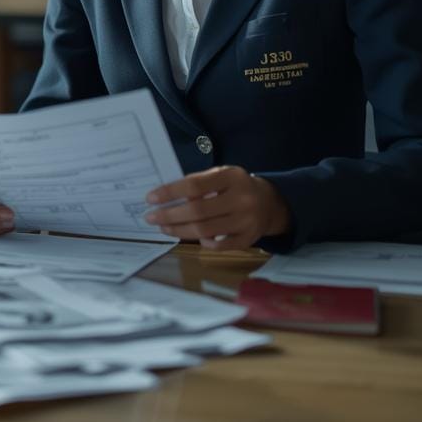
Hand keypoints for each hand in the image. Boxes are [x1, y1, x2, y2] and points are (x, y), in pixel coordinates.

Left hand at [144, 166, 290, 248]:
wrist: (270, 203)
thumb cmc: (236, 187)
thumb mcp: (221, 176)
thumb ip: (199, 183)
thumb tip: (166, 197)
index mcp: (232, 177)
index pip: (194, 185)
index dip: (170, 192)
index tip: (151, 198)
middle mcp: (241, 199)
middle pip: (198, 211)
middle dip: (169, 215)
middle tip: (150, 217)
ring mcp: (247, 221)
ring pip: (205, 231)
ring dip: (179, 230)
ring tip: (163, 227)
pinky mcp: (249, 239)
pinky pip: (219, 246)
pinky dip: (202, 243)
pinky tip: (191, 237)